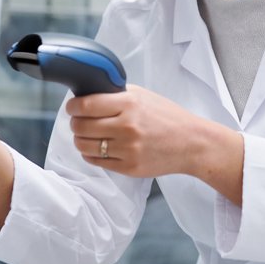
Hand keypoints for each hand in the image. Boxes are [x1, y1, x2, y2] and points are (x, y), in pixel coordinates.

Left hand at [67, 85, 241, 183]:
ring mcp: (127, 149)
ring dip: (80, 140)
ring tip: (87, 136)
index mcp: (129, 104)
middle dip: (75, 123)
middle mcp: (126, 127)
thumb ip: (116, 95)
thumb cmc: (168, 117)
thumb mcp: (144, 96)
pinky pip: (96, 161)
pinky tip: (99, 147)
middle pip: (80, 127)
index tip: (72, 107)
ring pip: (84, 146)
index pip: (85, 105)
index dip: (72, 107)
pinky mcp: (128, 167)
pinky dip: (91, 154)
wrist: (192, 143)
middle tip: (79, 122)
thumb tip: (87, 96)